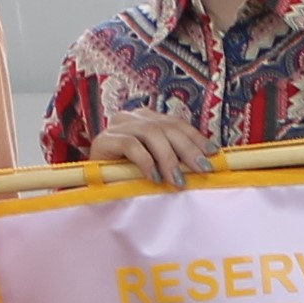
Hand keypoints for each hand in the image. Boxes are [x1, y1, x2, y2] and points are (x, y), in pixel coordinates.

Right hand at [94, 103, 211, 189]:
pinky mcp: (104, 139)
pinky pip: (130, 145)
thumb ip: (172, 158)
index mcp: (146, 118)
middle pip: (166, 127)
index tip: (212, 153)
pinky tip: (153, 178)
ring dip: (168, 158)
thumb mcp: (154, 165)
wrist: (91, 185)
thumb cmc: (125, 176)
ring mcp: (117, 126)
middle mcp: (132, 117)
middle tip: (201, 169)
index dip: (195, 137)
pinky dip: (146, 162)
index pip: (176, 123)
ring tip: (177, 180)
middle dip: (187, 149)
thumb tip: (203, 163)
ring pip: (151, 134)